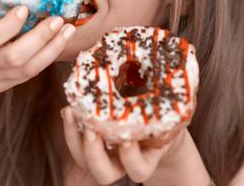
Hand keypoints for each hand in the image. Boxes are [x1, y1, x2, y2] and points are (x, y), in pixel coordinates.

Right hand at [0, 0, 75, 103]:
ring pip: (26, 69)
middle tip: (59, 18)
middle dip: (40, 38)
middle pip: (13, 57)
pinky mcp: (3, 85)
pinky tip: (59, 41)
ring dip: (51, 49)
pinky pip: (28, 74)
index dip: (8, 26)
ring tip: (68, 29)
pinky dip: (47, 57)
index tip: (24, 8)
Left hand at [60, 106, 189, 184]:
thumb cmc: (166, 115)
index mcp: (145, 160)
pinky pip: (75, 142)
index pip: (139, 171)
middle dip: (94, 154)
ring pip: (82, 161)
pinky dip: (70, 125)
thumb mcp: (171, 111)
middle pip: (103, 175)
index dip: (131, 160)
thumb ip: (172, 105)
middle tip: (91, 131)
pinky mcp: (91, 140)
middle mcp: (121, 162)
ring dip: (73, 139)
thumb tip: (174, 69)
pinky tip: (69, 107)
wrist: (157, 120)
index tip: (128, 141)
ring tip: (70, 113)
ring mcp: (104, 153)